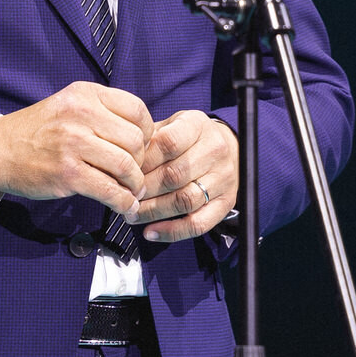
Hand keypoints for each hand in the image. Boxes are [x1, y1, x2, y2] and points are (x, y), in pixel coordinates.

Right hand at [0, 81, 153, 216]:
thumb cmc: (40, 130)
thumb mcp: (70, 105)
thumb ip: (103, 112)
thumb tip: (144, 135)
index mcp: (86, 94)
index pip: (137, 109)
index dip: (147, 131)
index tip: (143, 146)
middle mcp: (82, 114)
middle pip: (135, 139)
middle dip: (142, 160)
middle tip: (135, 172)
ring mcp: (74, 144)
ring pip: (126, 165)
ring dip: (135, 184)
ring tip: (133, 191)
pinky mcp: (67, 174)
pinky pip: (109, 190)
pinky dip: (123, 202)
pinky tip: (125, 206)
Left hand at [130, 110, 238, 242]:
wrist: (231, 146)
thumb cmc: (192, 138)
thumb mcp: (172, 124)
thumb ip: (150, 139)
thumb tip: (123, 162)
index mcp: (198, 126)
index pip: (169, 143)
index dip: (143, 161)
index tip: (125, 173)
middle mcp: (215, 151)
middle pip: (175, 175)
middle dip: (144, 190)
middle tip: (124, 197)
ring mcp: (223, 178)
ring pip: (185, 201)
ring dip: (153, 212)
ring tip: (133, 215)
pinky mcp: (226, 202)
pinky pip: (199, 223)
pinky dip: (172, 231)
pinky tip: (151, 232)